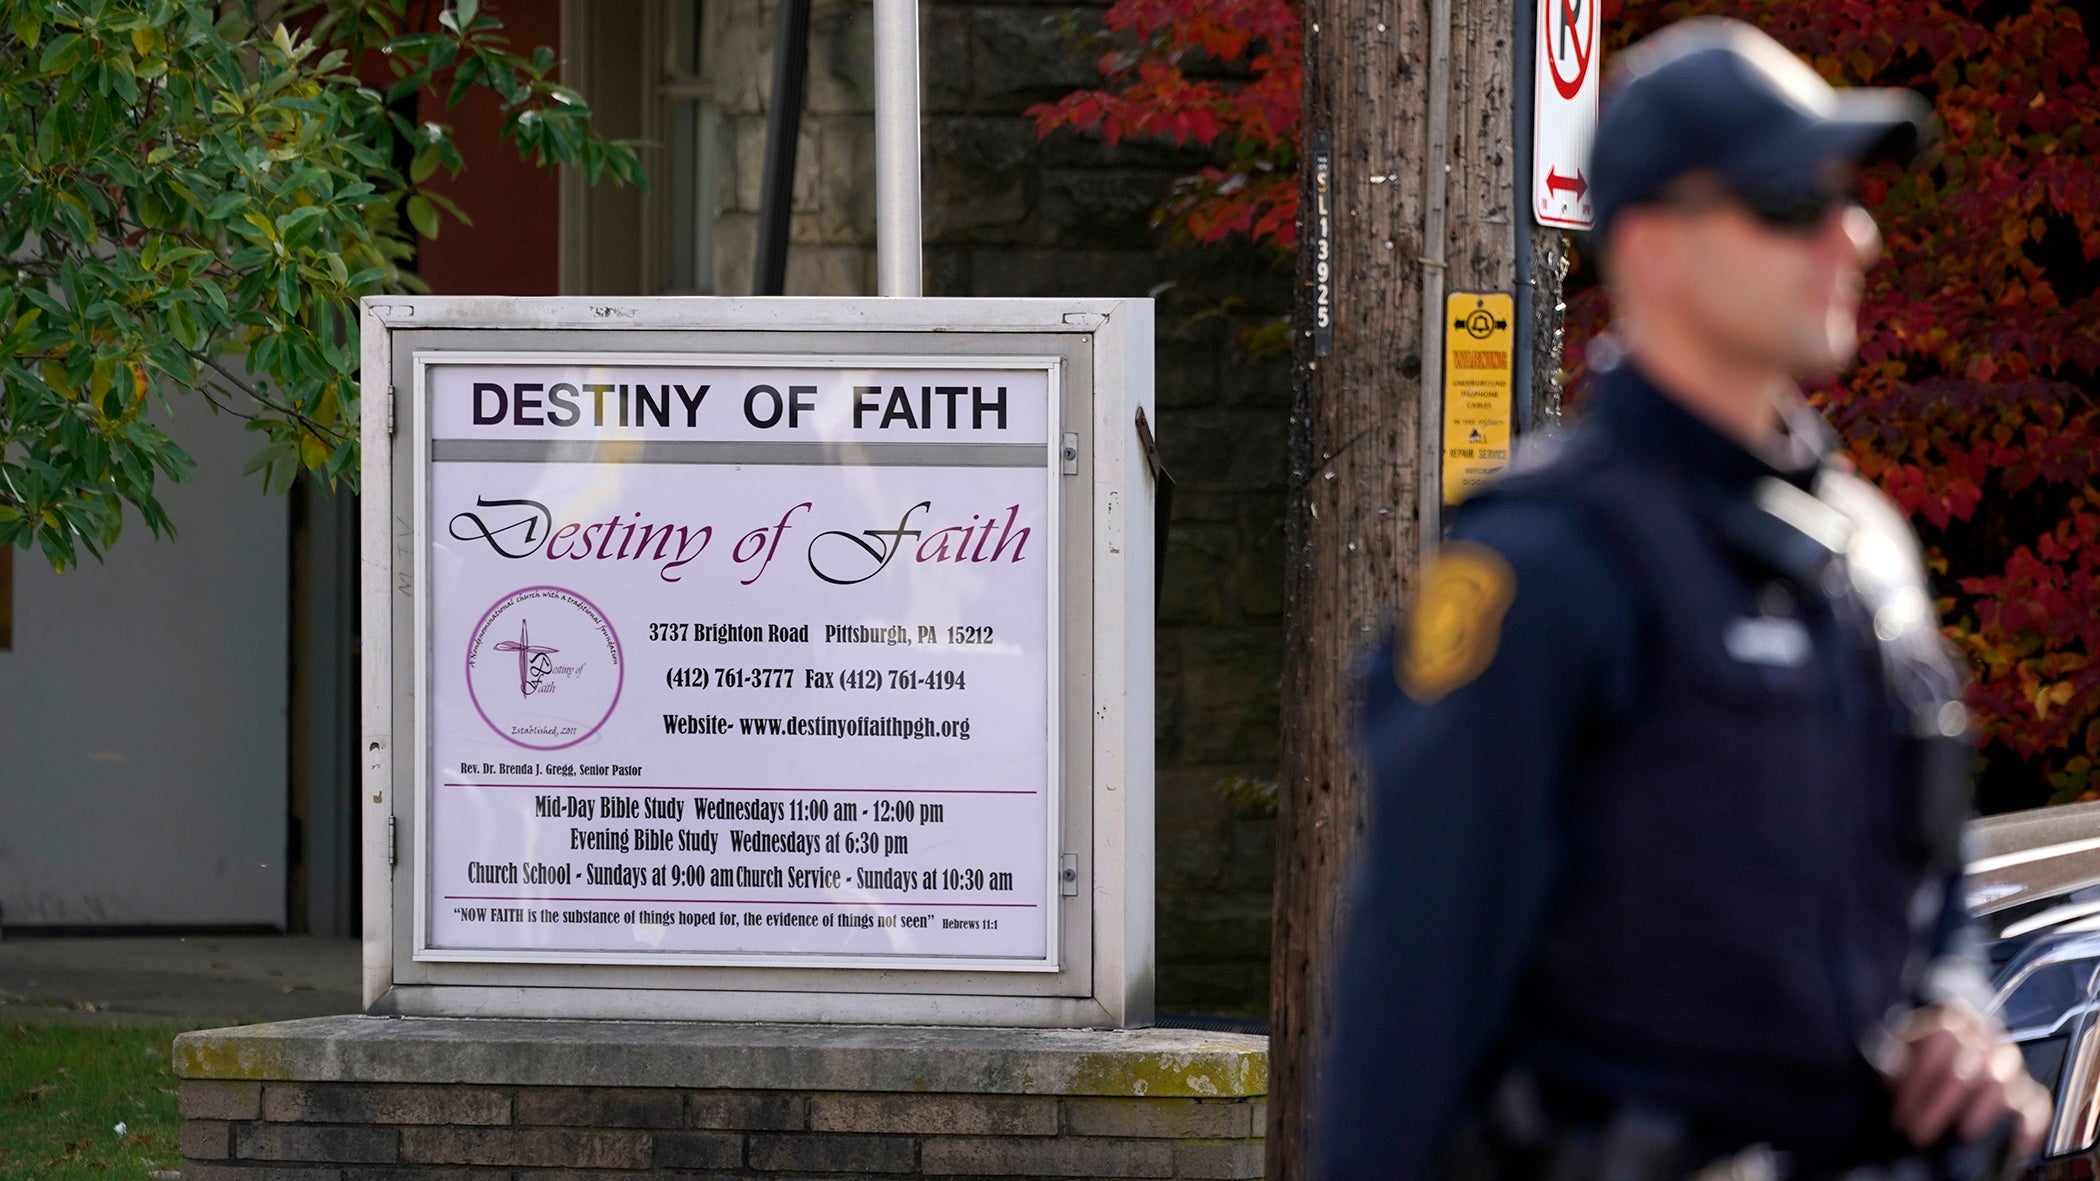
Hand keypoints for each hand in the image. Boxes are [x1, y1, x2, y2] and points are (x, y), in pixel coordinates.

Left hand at [1886, 1003, 2051, 1158]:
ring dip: (1982, 1108)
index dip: (1920, 1072)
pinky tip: (2016, 1144)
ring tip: (1963, 1133)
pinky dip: (2030, 1125)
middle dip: (1940, 1101)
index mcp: (1954, 1022)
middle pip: (1970, 1063)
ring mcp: (2009, 1065)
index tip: (1899, 1104)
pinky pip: (2038, 1106)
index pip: (1944, 1036)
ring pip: (2003, 1080)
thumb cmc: (1919, 1055)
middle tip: (1917, 1130)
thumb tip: (1888, 1063)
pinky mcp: (2027, 1091)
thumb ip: (1892, 1054)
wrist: (1952, 1050)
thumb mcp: (1898, 1049)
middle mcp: (1986, 1039)